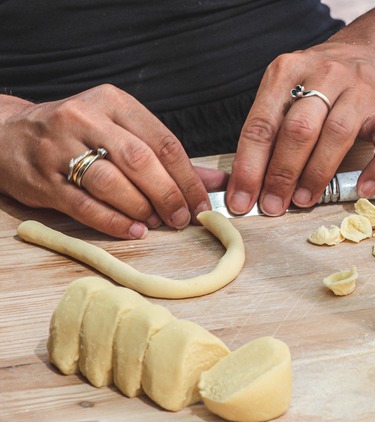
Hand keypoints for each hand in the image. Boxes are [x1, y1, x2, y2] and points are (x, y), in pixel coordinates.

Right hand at [0, 85, 223, 238]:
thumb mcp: (121, 131)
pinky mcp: (42, 178)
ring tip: (157, 223)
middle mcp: (85, 119)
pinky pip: (84, 205)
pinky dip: (113, 222)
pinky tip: (133, 231)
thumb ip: (168, 157)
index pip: (163, 141)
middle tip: (182, 218)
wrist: (8, 134)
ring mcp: (59, 148)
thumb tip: (218, 182)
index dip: (188, 177)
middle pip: (140, 161)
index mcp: (113, 102)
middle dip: (168, 195)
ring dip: (141, 208)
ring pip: (111, 182)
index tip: (202, 203)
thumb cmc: (78, 135)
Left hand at [226, 42, 374, 215]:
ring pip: (337, 134)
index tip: (242, 200)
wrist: (369, 55)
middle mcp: (324, 76)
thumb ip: (269, 129)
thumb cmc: (319, 84)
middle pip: (299, 129)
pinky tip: (363, 189)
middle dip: (282, 174)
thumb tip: (249, 185)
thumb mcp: (286, 90)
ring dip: (317, 173)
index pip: (261, 124)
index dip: (249, 167)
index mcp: (287, 71)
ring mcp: (359, 92)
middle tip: (273, 205)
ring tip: (304, 200)